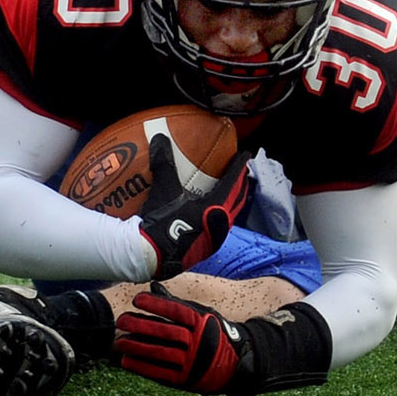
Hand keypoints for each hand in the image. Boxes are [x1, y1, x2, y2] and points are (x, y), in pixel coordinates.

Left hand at [116, 282, 253, 394]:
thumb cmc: (215, 332)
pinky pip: (161, 373)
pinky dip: (142, 367)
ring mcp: (192, 362)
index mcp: (203, 321)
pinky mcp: (186, 379)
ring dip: (137, 347)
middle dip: (140, 325)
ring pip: (160, 353)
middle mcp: (199, 341)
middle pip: (165, 332)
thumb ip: (177, 303)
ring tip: (120, 342)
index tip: (137, 299)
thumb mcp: (203, 314)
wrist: (237, 363)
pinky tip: (127, 360)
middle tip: (121, 320)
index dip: (155, 304)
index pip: (176, 310)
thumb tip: (152, 287)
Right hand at [137, 135, 250, 279]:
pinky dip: (218, 214)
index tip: (246, 155)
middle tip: (241, 171)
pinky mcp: (204, 249)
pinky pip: (217, 226)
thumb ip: (164, 164)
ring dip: (230, 200)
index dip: (239, 167)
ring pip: (228, 215)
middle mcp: (220, 225)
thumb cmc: (160, 224)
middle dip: (239, 184)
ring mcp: (214, 240)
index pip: (232, 183)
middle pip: (236, 199)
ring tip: (228, 191)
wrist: (149, 256)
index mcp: (215, 209)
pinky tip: (208, 213)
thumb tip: (161, 139)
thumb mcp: (163, 191)